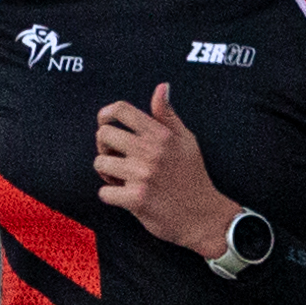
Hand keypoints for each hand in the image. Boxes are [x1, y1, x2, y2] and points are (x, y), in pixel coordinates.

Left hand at [95, 80, 239, 257]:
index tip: (107, 125)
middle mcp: (150, 152)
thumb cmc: (194, 178)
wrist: (205, 217)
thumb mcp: (187, 140)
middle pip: (104, 134)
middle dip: (104, 146)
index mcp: (161, 134)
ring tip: (122, 178)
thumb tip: (161, 87)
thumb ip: (168, 115)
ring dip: (107, 173)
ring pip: (100, 163)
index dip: (106, 114)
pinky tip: (125, 196)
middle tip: (116, 157)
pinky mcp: (136, 199)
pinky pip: (104, 193)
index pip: (121, 110)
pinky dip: (111, 196)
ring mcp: (142, 175)